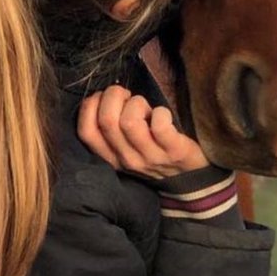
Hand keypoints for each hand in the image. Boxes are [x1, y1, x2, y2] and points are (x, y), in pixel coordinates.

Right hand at [77, 85, 209, 179]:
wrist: (190, 179)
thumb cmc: (153, 152)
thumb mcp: (126, 147)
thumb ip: (111, 128)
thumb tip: (103, 96)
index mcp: (111, 157)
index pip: (85, 132)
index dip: (90, 105)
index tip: (105, 98)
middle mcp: (127, 160)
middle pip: (106, 120)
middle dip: (114, 96)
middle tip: (128, 97)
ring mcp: (151, 158)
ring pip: (129, 122)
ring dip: (137, 104)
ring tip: (146, 108)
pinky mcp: (175, 152)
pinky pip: (160, 125)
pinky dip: (161, 113)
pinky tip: (163, 115)